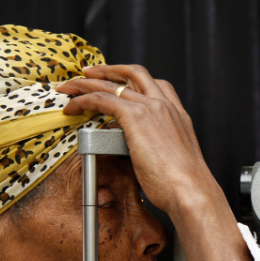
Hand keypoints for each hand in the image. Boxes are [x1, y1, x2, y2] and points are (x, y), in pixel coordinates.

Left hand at [57, 65, 218, 214]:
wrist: (190, 190)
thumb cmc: (184, 184)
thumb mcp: (175, 159)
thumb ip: (159, 148)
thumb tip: (143, 155)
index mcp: (179, 114)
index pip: (155, 84)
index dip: (132, 79)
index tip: (117, 82)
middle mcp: (166, 105)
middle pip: (133, 73)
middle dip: (107, 70)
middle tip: (88, 74)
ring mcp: (152, 108)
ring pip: (112, 84)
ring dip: (86, 83)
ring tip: (69, 88)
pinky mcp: (136, 117)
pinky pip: (102, 99)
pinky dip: (83, 100)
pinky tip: (73, 107)